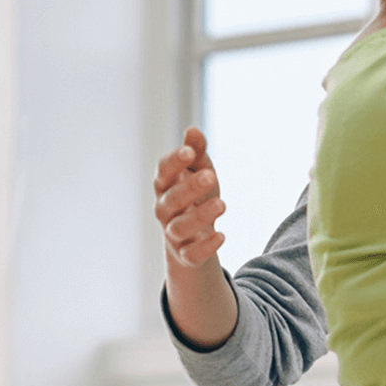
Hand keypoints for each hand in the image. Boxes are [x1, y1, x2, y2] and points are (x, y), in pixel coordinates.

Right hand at [152, 126, 227, 268]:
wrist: (195, 239)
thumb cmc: (195, 198)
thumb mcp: (199, 173)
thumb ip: (196, 153)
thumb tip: (192, 130)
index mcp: (165, 187)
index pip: (163, 173)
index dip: (174, 162)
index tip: (190, 152)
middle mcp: (164, 210)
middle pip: (171, 199)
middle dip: (189, 188)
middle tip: (210, 176)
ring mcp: (173, 234)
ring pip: (179, 227)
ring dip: (200, 216)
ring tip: (222, 204)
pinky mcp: (186, 255)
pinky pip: (191, 254)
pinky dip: (205, 246)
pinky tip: (221, 235)